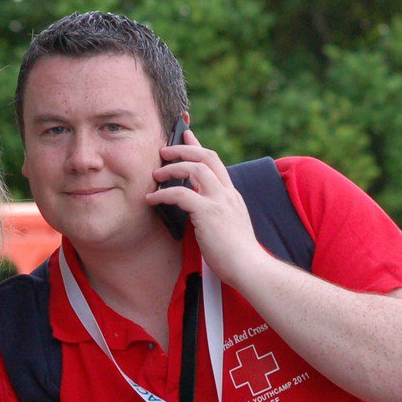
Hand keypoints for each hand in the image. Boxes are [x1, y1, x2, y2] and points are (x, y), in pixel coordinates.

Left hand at [144, 128, 270, 282]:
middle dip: (183, 149)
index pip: (215, 161)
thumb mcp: (227, 224)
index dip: (198, 146)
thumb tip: (196, 207)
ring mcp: (219, 201)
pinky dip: (164, 194)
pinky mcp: (208, 213)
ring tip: (156, 175)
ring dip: (172, 168)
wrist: (248, 266)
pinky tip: (152, 199)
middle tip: (164, 150)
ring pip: (194, 169)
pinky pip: (181, 195)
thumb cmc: (236, 253)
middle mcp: (227, 193)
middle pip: (206, 157)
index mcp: (231, 194)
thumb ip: (215, 211)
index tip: (186, 134)